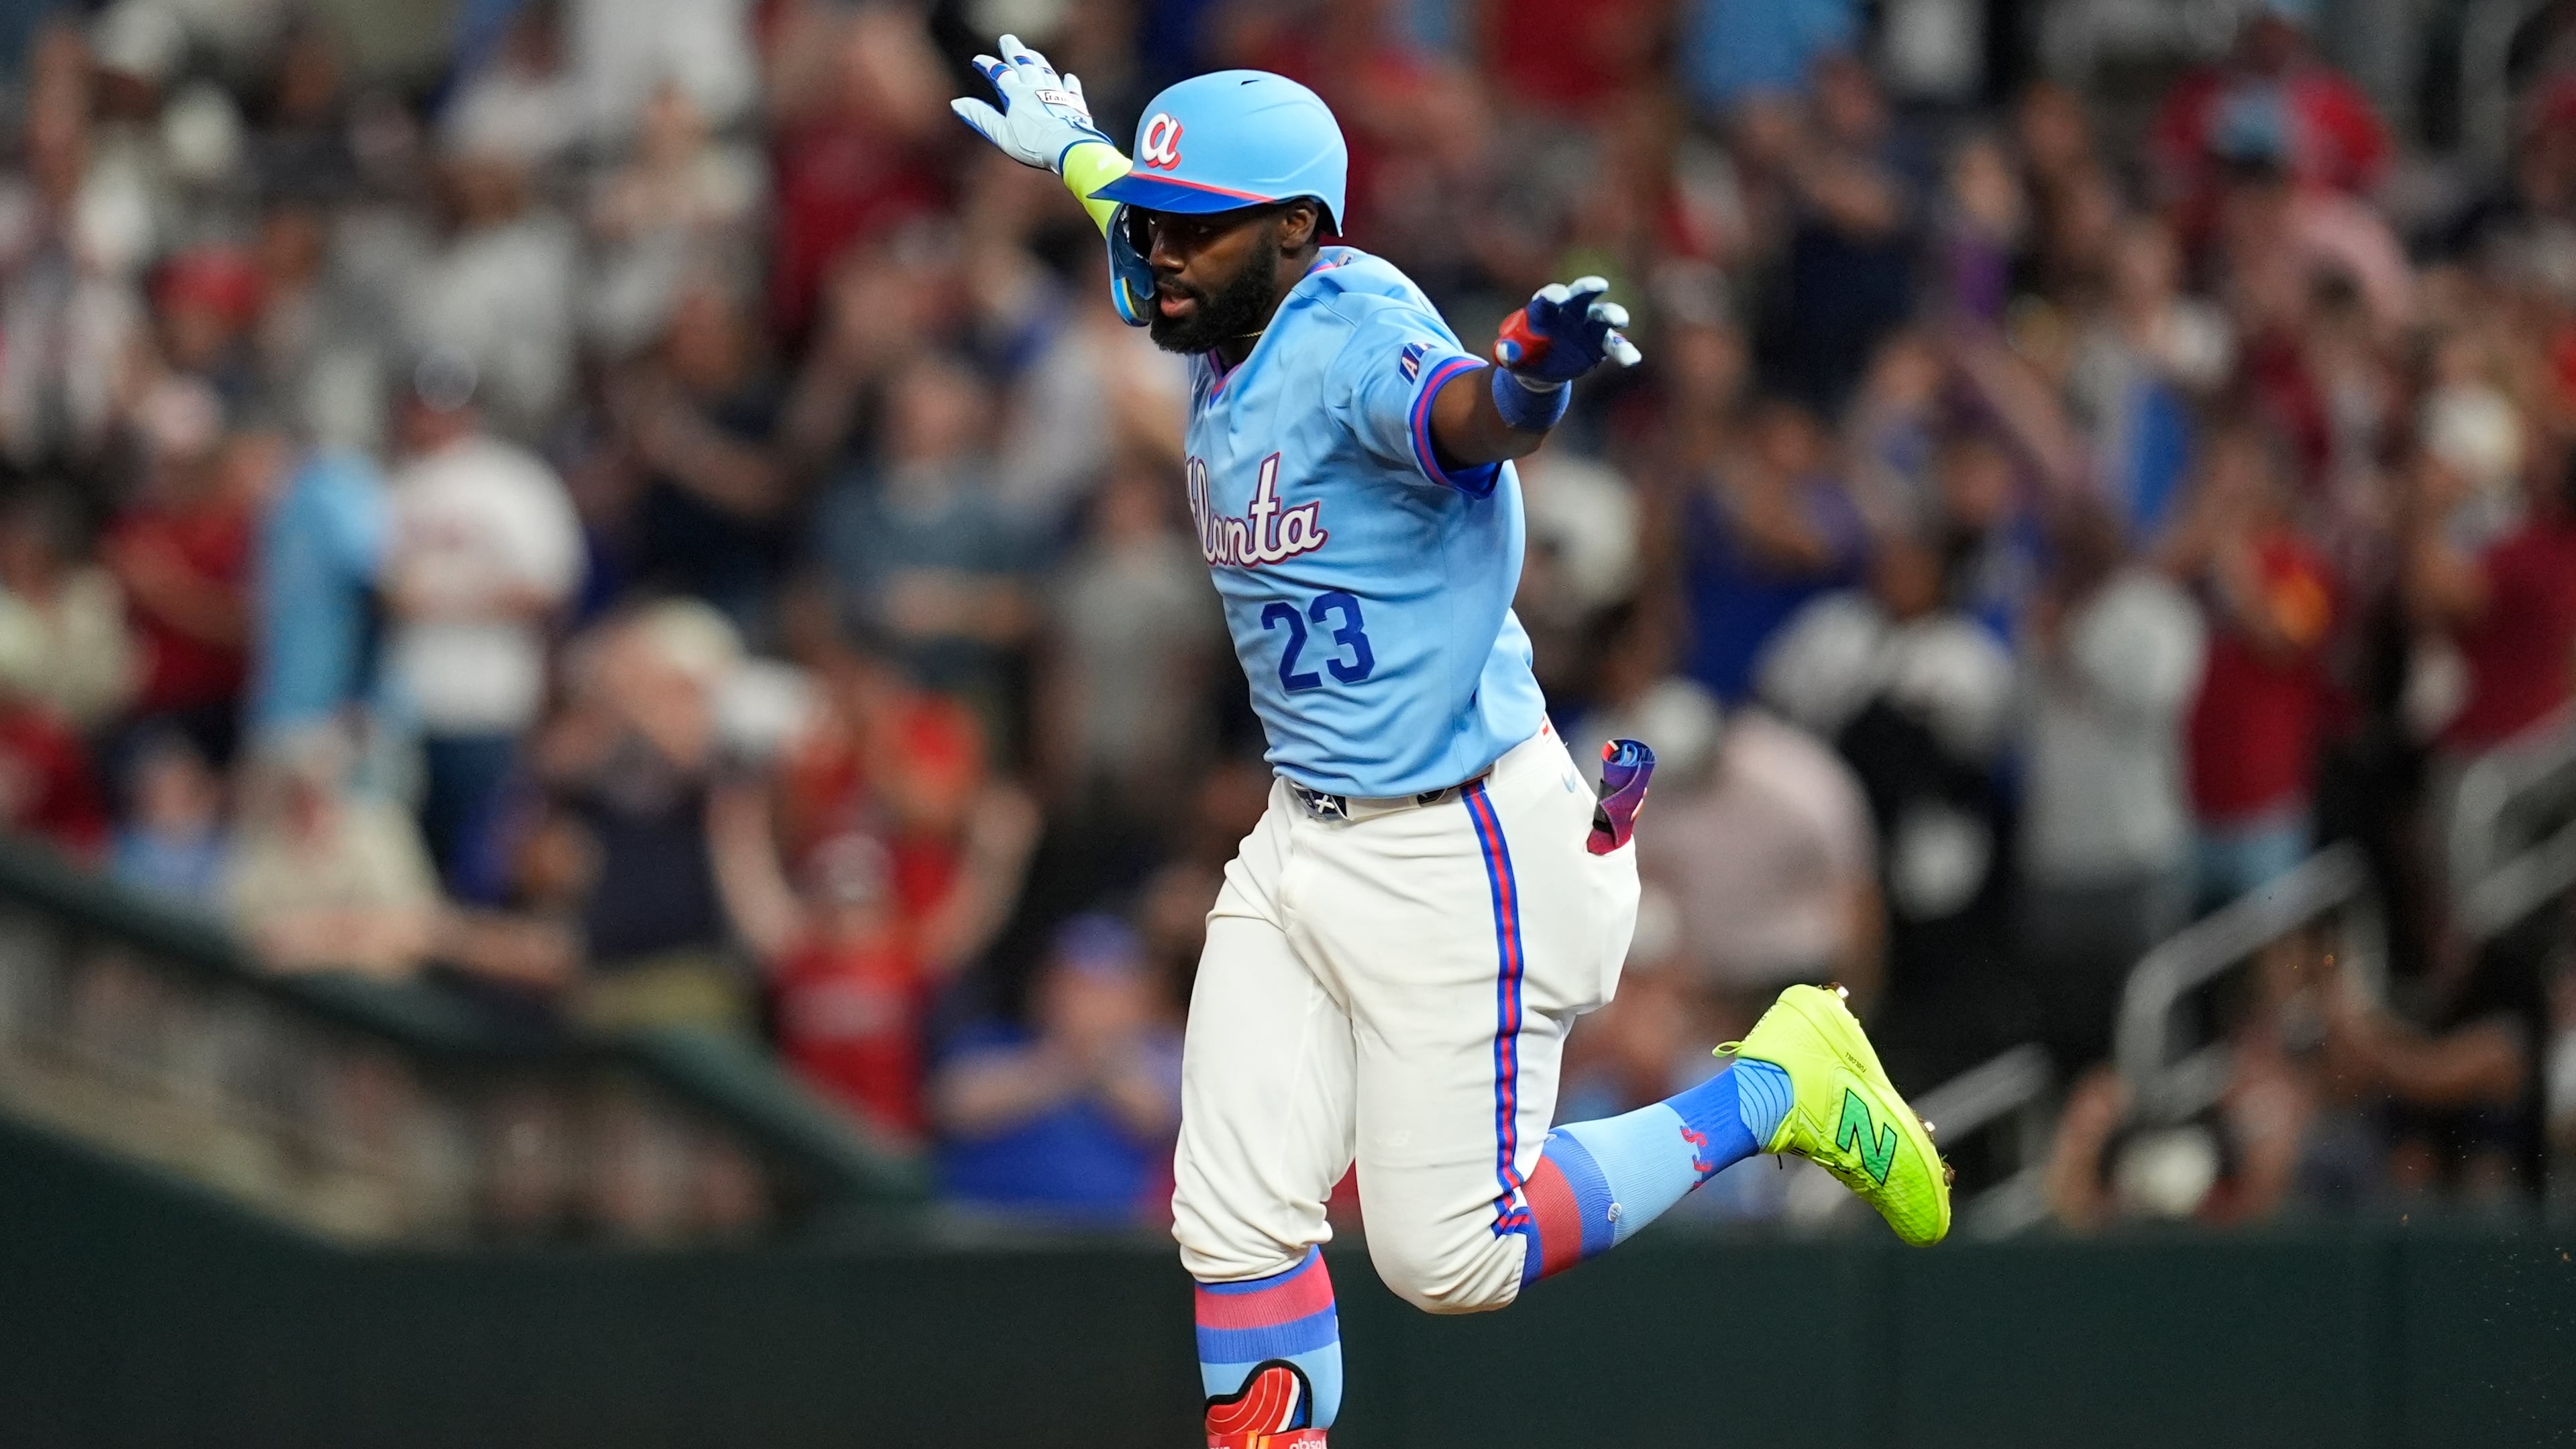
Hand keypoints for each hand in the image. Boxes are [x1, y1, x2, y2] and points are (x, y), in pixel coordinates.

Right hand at [949, 35, 1112, 174]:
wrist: (1068, 149)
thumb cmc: (1033, 144)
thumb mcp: (1001, 133)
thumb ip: (980, 116)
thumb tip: (957, 103)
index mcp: (1018, 95)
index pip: (1000, 74)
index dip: (989, 65)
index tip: (979, 59)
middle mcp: (1038, 88)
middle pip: (1025, 64)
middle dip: (1014, 51)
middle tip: (1007, 39)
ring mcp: (1058, 95)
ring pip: (1046, 71)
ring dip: (1038, 60)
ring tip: (1032, 53)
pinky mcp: (1075, 105)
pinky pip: (1071, 90)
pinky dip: (1069, 82)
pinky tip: (1068, 77)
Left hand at [1493, 275, 1641, 386]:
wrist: (1541, 366)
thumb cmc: (1523, 354)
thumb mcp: (1510, 356)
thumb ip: (1506, 353)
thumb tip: (1504, 353)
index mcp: (1545, 309)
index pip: (1549, 297)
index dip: (1554, 295)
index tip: (1560, 297)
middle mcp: (1570, 311)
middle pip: (1581, 295)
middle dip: (1589, 288)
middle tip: (1599, 285)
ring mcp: (1588, 326)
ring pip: (1603, 316)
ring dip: (1613, 314)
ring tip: (1620, 319)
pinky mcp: (1600, 343)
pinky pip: (1616, 345)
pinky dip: (1624, 350)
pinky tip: (1632, 358)